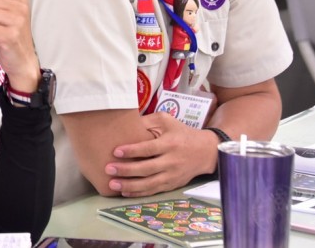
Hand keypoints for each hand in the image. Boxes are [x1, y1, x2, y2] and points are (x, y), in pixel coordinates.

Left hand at [103, 112, 218, 196]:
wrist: (205, 151)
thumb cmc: (180, 132)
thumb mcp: (166, 120)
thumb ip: (147, 121)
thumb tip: (125, 122)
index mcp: (170, 144)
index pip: (149, 149)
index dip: (132, 151)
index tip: (115, 151)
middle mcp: (171, 161)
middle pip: (147, 168)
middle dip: (126, 170)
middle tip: (108, 169)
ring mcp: (172, 175)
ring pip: (149, 184)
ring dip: (130, 185)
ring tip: (112, 184)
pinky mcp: (172, 184)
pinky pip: (153, 191)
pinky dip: (139, 193)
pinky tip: (125, 192)